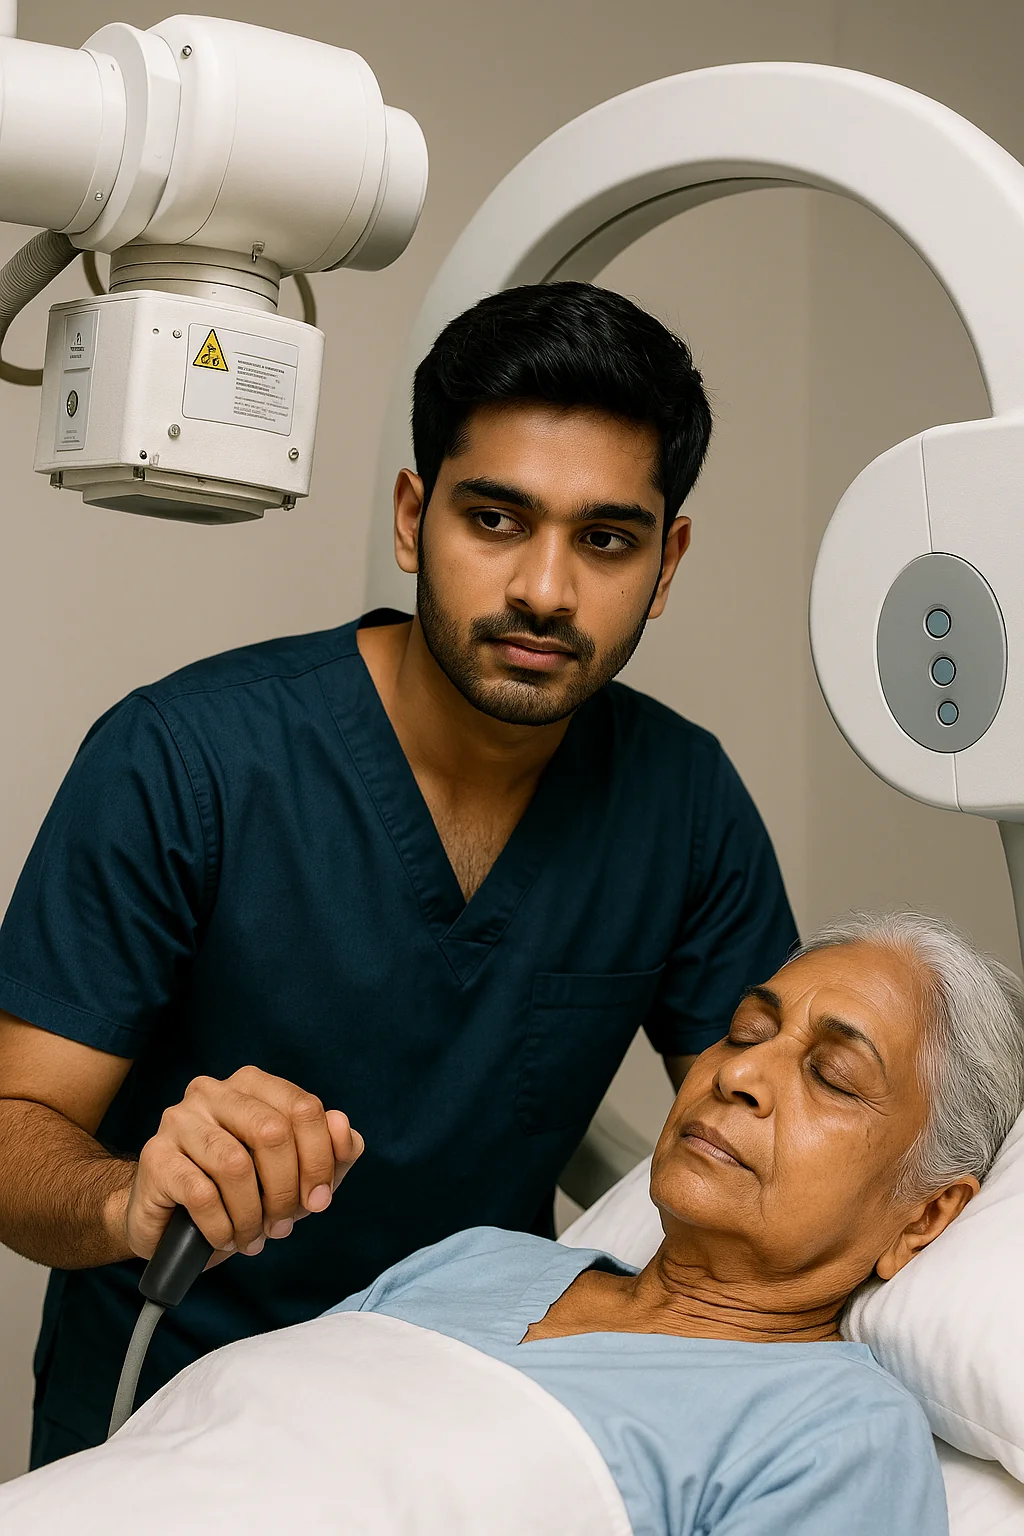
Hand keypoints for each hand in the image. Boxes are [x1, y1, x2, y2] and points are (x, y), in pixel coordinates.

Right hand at [123, 1066, 363, 1260]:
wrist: (168, 1220)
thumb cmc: (238, 1191)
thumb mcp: (296, 1173)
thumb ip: (332, 1151)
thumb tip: (344, 1129)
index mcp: (252, 1084)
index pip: (304, 1108)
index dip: (321, 1159)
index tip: (318, 1200)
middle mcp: (213, 1092)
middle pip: (272, 1132)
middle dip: (286, 1190)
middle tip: (283, 1225)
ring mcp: (180, 1120)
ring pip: (236, 1165)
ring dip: (252, 1215)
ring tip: (252, 1237)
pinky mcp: (156, 1157)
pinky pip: (201, 1194)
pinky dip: (222, 1226)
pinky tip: (224, 1237)